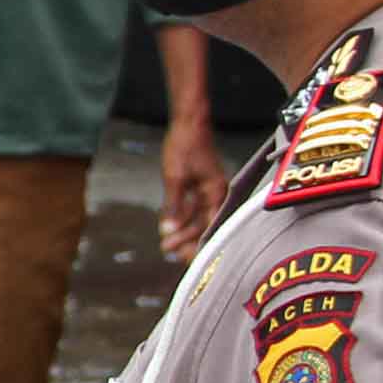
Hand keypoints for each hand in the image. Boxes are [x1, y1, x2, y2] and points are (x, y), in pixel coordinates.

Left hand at [158, 114, 222, 261]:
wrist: (188, 124)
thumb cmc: (185, 146)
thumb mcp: (175, 178)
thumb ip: (173, 206)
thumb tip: (168, 231)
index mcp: (215, 193)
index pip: (209, 226)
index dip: (197, 244)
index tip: (185, 258)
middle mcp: (216, 193)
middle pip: (203, 224)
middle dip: (185, 239)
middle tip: (168, 251)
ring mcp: (208, 190)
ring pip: (196, 217)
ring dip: (182, 230)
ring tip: (166, 244)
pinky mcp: (200, 186)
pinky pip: (192, 207)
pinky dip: (181, 217)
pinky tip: (170, 227)